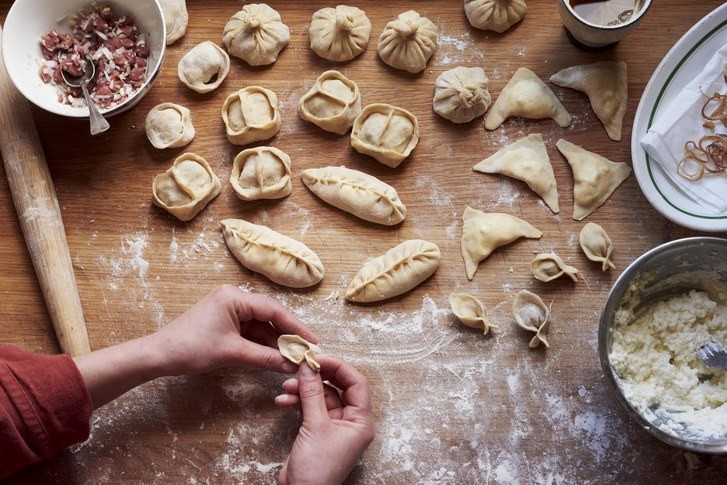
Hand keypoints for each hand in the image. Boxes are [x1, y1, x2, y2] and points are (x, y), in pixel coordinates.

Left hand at [74, 285, 314, 408]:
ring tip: (293, 358)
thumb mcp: (233, 353)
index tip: (312, 341)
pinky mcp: (224, 321)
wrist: (159, 356)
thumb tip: (291, 365)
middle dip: (287, 335)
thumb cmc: (191, 348)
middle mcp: (234, 297)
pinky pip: (250, 331)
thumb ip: (265, 358)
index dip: (295, 327)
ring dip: (275, 342)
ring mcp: (229, 309)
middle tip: (306, 350)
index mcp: (235, 297)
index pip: (273, 310)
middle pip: (269, 316)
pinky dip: (261, 344)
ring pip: (260, 325)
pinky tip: (274, 357)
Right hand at [275, 356, 374, 484]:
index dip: (338, 367)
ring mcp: (334, 427)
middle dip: (318, 377)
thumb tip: (308, 367)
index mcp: (361, 421)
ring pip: (321, 397)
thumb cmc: (317, 469)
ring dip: (304, 390)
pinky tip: (283, 400)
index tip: (318, 357)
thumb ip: (311, 393)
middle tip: (302, 366)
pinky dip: (298, 402)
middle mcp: (351, 422)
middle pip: (338, 387)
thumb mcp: (315, 425)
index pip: (356, 383)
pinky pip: (311, 408)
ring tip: (287, 387)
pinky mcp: (318, 431)